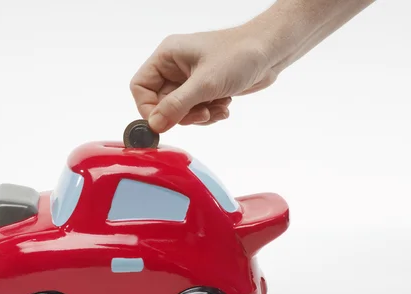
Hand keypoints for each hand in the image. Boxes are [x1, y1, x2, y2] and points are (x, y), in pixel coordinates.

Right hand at [130, 27, 277, 132]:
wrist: (271, 51)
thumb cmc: (239, 55)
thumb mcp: (204, 84)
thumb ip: (176, 106)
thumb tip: (154, 125)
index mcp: (167, 57)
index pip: (140, 87)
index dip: (149, 108)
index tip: (164, 122)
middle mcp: (174, 67)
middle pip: (160, 103)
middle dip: (182, 114)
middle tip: (202, 114)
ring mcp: (190, 79)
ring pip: (180, 111)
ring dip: (198, 116)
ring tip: (217, 107)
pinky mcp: (204, 89)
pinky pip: (196, 111)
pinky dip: (210, 114)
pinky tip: (224, 105)